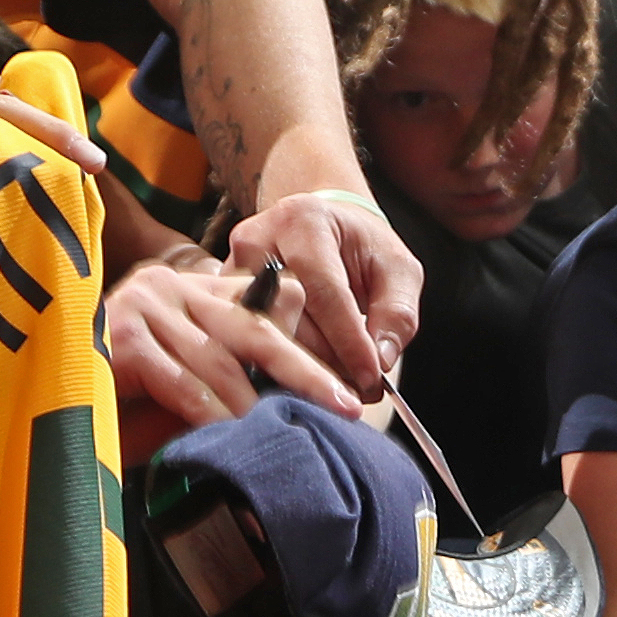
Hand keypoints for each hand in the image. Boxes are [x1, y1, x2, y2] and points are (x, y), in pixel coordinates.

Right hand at [100, 247, 368, 427]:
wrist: (49, 410)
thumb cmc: (127, 407)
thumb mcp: (196, 389)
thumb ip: (239, 380)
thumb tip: (307, 397)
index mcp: (196, 290)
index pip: (268, 301)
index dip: (308, 340)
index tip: (346, 381)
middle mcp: (171, 287)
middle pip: (256, 327)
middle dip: (306, 370)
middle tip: (348, 405)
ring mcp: (144, 305)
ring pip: (221, 358)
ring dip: (257, 403)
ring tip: (289, 434)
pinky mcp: (121, 337)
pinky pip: (183, 381)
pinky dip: (211, 414)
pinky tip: (233, 437)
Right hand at [220, 186, 419, 390]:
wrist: (323, 224)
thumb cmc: (361, 247)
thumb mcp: (397, 270)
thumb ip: (397, 312)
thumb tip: (381, 360)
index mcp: (305, 223)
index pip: (326, 292)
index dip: (349, 342)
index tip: (371, 380)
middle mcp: (260, 239)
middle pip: (291, 318)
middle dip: (329, 362)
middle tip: (359, 392)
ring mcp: (233, 265)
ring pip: (267, 334)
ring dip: (306, 369)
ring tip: (340, 387)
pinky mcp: (219, 290)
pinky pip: (249, 337)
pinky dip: (282, 363)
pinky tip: (309, 379)